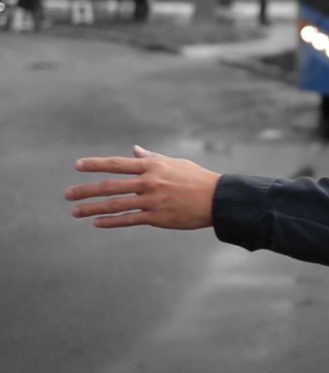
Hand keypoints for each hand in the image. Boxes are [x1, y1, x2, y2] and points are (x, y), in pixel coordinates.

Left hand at [65, 145, 220, 229]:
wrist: (217, 199)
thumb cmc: (196, 178)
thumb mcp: (174, 163)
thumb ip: (151, 158)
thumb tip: (134, 150)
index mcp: (152, 166)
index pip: (117, 163)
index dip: (95, 164)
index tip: (77, 166)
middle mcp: (149, 182)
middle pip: (110, 185)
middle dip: (86, 189)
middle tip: (67, 194)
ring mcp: (152, 200)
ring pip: (115, 204)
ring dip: (92, 208)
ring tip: (75, 211)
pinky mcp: (157, 217)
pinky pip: (128, 219)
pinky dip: (110, 222)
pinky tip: (97, 222)